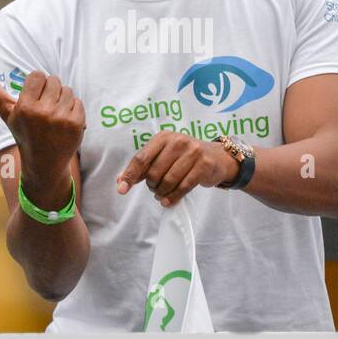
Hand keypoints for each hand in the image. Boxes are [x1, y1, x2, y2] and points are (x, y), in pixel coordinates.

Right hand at [0, 70, 84, 185]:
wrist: (44, 163)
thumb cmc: (24, 134)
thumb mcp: (7, 114)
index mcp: (25, 107)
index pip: (38, 75)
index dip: (37, 84)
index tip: (35, 96)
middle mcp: (43, 112)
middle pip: (54, 80)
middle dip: (50, 91)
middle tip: (45, 107)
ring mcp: (61, 118)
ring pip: (67, 90)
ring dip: (62, 99)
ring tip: (54, 115)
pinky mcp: (76, 123)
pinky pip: (78, 102)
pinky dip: (72, 109)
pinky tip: (63, 122)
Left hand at [115, 132, 239, 206]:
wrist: (217, 157)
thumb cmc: (184, 158)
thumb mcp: (163, 156)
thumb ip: (142, 168)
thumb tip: (120, 181)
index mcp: (163, 137)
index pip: (141, 158)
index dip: (130, 175)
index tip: (121, 190)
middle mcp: (177, 141)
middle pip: (154, 172)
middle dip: (151, 185)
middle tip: (155, 188)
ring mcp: (193, 152)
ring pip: (168, 181)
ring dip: (162, 192)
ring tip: (161, 194)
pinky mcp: (203, 165)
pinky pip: (183, 187)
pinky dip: (173, 197)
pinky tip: (168, 201)